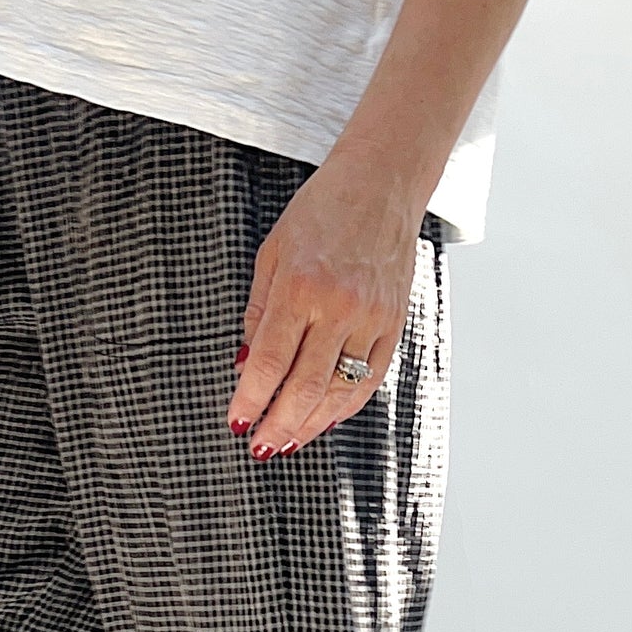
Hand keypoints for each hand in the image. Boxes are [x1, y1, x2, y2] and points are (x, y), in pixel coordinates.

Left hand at [227, 153, 426, 459]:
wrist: (382, 184)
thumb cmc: (321, 211)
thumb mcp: (272, 252)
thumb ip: (259, 312)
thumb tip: (247, 366)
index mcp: (300, 285)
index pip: (271, 361)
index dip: (252, 400)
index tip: (237, 423)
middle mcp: (339, 306)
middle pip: (305, 386)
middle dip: (279, 424)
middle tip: (261, 447)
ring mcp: (372, 317)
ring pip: (340, 390)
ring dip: (311, 423)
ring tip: (289, 441)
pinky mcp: (394, 322)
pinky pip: (369, 378)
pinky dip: (346, 404)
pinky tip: (325, 418)